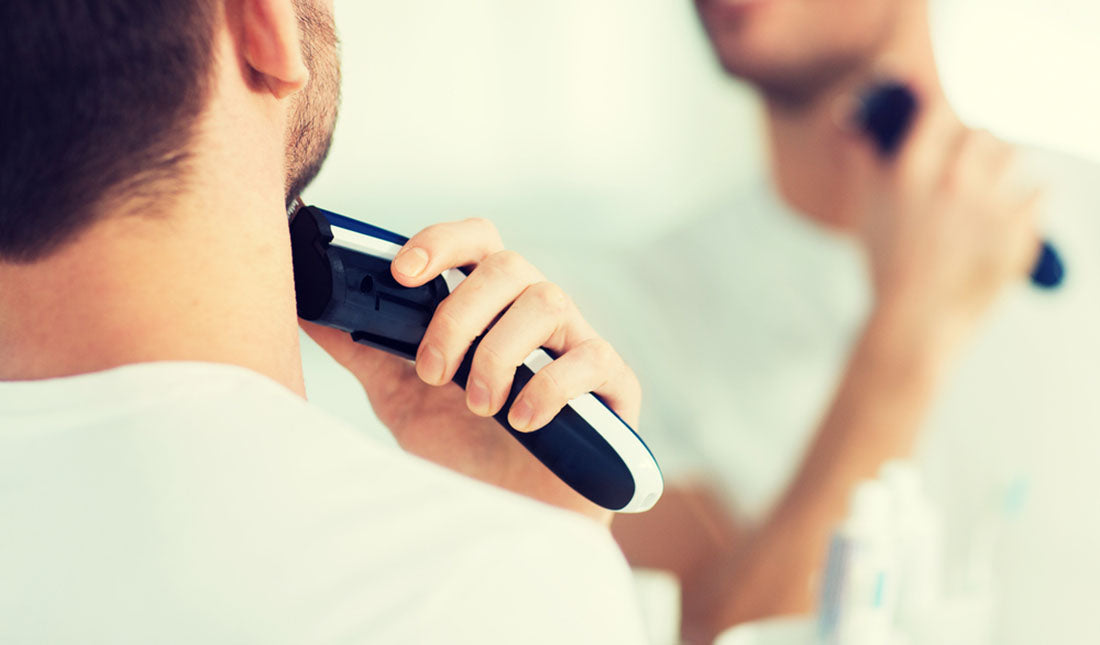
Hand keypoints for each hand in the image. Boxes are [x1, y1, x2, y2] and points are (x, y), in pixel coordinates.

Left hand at [301, 218, 640, 522]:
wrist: (513, 519)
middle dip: (461, 316)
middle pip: (509, 265)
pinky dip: (552, 386)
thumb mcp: (403, 399)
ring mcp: (577, 343)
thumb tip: (310, 312)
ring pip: (548, 303)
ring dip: (501, 354)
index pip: (476, 241)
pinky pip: (592, 358)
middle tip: (434, 373)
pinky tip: (524, 422)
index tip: (402, 272)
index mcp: (490, 305)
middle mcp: (535, 313)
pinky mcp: (613, 384)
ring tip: (478, 406)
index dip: (441, 242)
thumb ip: (367, 352)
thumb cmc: (465, 450)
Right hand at [839, 96, 1042, 352]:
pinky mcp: (1020, 228)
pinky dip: (1028, 198)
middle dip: (975, 143)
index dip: (946, 105)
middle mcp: (952, 179)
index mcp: (910, 171)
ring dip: (1002, 164)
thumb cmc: (887, 268)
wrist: (917, 323)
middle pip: (981, 130)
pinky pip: (1039, 192)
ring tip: (987, 188)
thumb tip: (856, 115)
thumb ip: (866, 157)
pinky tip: (1010, 213)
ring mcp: (989, 203)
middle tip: (968, 161)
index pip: (939, 107)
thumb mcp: (865, 210)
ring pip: (1012, 154)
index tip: (948, 112)